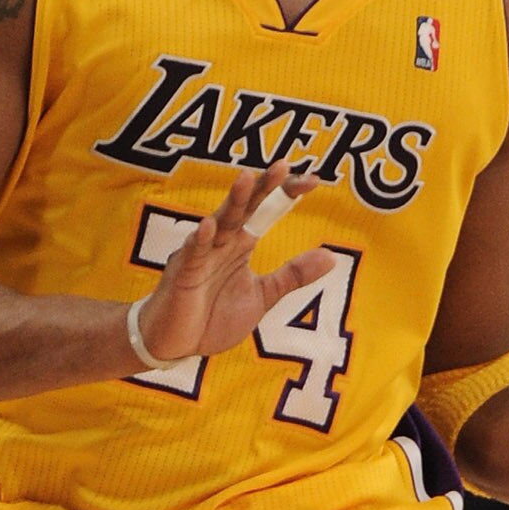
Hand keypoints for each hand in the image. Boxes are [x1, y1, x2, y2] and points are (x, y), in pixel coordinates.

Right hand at [135, 169, 334, 363]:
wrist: (176, 343)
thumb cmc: (213, 318)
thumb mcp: (262, 296)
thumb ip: (292, 275)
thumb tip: (331, 256)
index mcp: (241, 244)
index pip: (266, 211)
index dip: (287, 195)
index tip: (314, 181)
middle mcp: (221, 242)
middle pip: (244, 207)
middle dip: (262, 187)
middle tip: (283, 166)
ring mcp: (201, 255)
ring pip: (219, 222)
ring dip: (233, 202)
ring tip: (246, 179)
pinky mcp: (183, 274)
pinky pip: (193, 254)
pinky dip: (200, 240)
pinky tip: (209, 226)